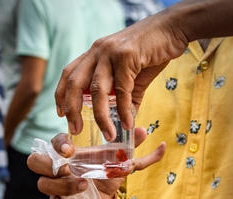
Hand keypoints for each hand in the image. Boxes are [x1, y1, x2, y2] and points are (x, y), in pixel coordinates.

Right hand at [27, 127, 165, 198]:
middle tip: (69, 168)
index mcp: (70, 152)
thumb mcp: (120, 159)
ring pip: (43, 185)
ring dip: (63, 186)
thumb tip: (144, 130)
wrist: (107, 195)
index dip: (57, 144)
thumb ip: (131, 147)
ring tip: (83, 186)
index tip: (70, 149)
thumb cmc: (108, 171)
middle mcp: (58, 167)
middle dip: (48, 165)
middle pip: (35, 161)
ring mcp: (55, 186)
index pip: (53, 142)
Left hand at [54, 9, 188, 141]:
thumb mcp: (134, 75)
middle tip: (75, 129)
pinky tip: (128, 122)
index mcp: (95, 53)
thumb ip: (126, 97)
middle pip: (74, 83)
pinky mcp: (127, 56)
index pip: (69, 74)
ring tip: (108, 134)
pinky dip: (124, 109)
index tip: (61, 114)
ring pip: (97, 90)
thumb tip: (125, 121)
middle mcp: (98, 51)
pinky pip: (121, 89)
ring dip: (101, 116)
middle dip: (72, 109)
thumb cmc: (152, 51)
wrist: (172, 29)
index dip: (61, 95)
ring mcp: (111, 52)